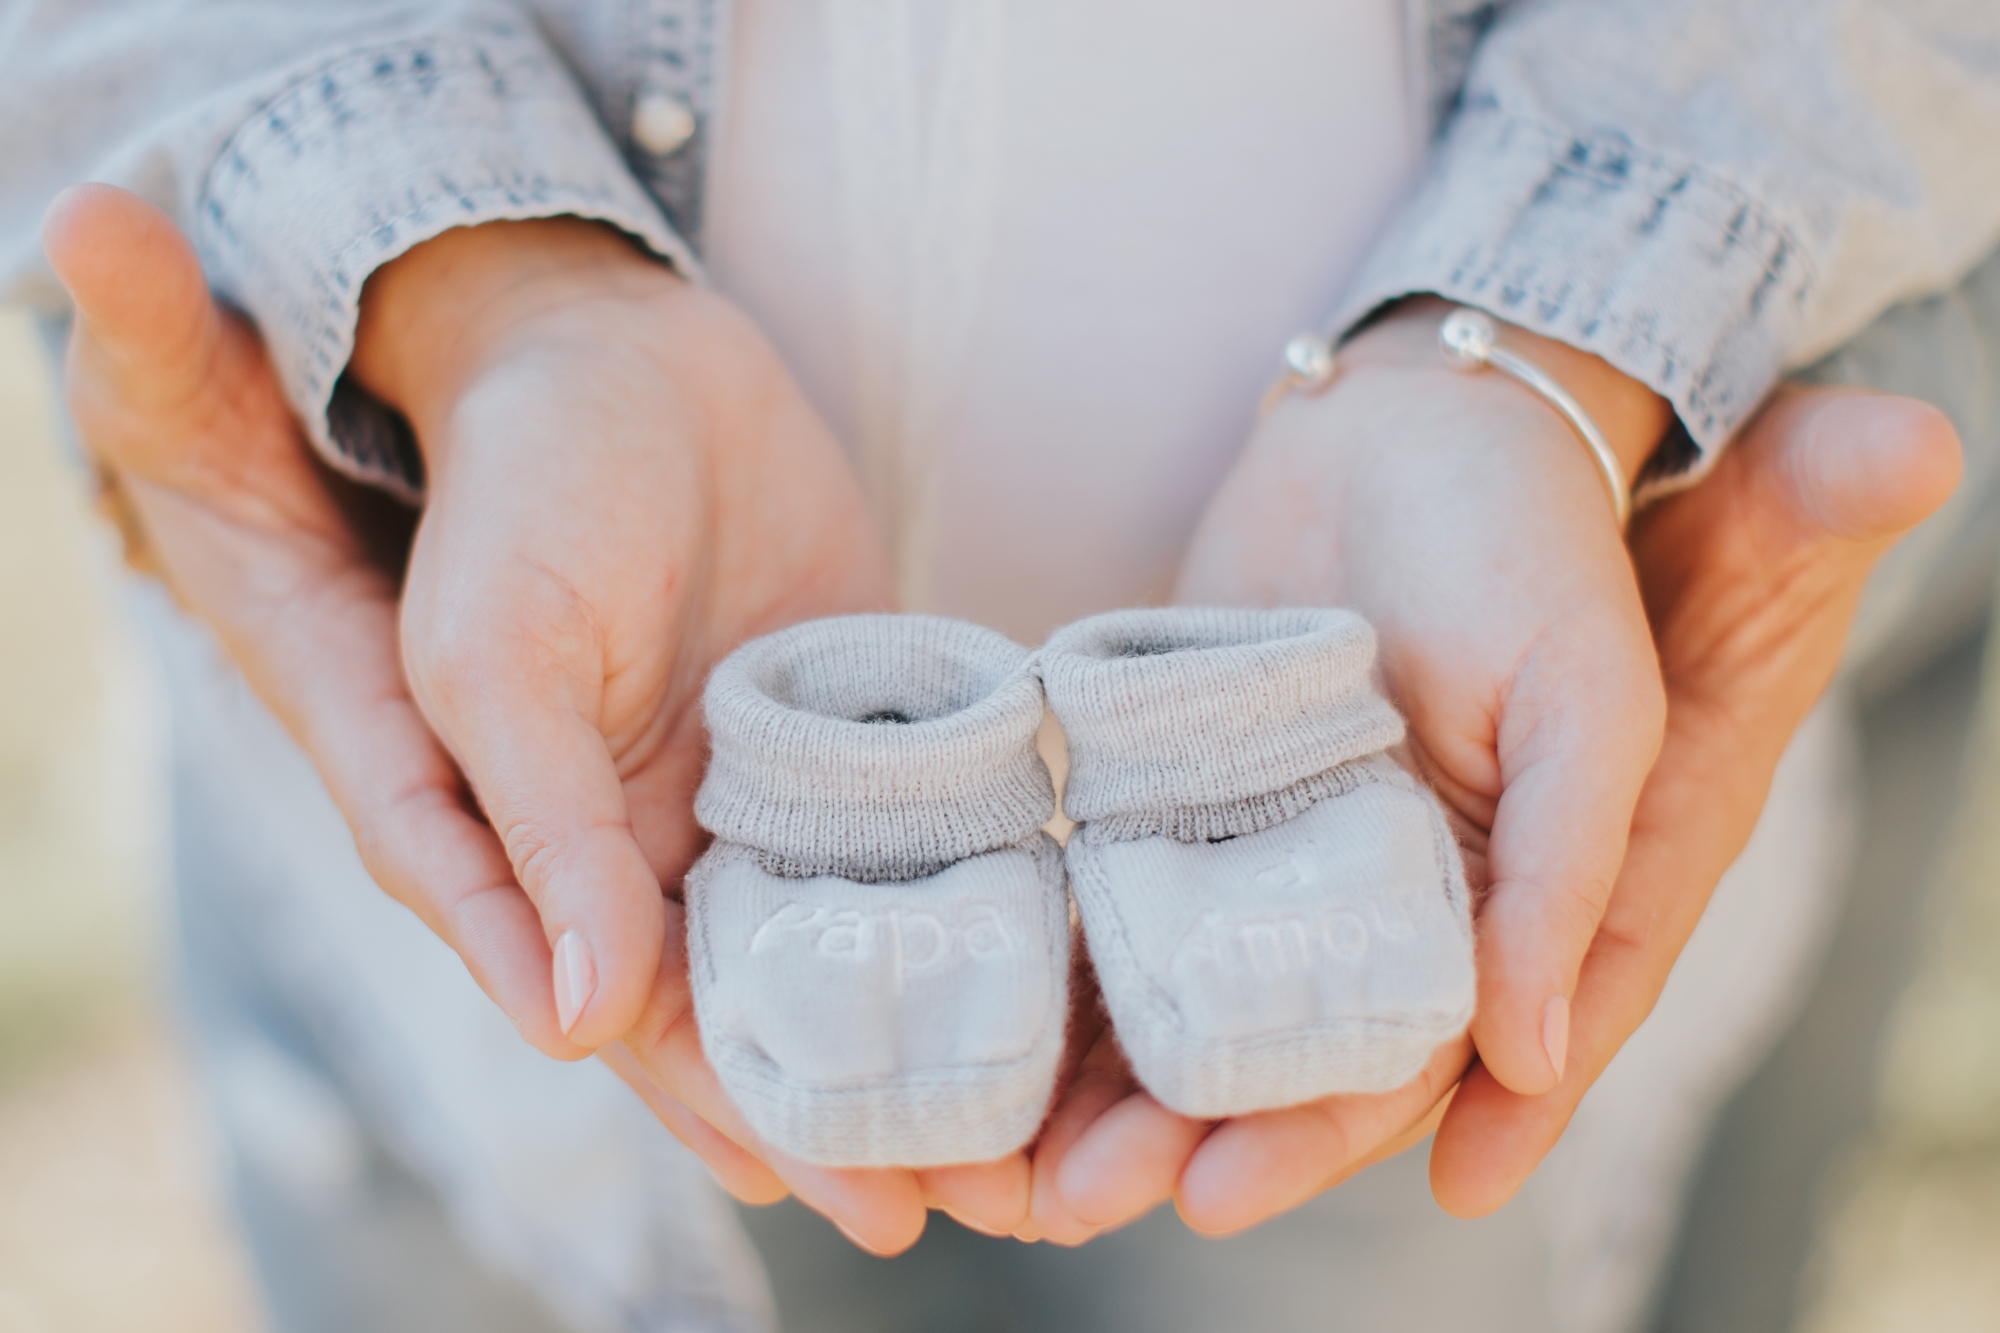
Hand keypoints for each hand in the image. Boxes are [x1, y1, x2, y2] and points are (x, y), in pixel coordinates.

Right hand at [353, 215, 1053, 1250]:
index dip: (745, 1113)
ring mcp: (773, 782)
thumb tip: (577, 1021)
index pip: (656, 1021)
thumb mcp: (498, 653)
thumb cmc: (521, 486)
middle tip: (998, 1198)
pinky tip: (1066, 948)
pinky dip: (985, 886)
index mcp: (563, 858)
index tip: (851, 1202)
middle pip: (777, 1003)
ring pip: (863, 933)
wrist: (609, 340)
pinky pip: (926, 816)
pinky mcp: (858, 713)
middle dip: (876, 1101)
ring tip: (1059, 1115)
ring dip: (947, 1019)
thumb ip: (536, 832)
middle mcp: (670, 843)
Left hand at [1020, 353, 1954, 1239]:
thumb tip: (1532, 1050)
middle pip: (1272, 1049)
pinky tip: (992, 1009)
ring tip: (1006, 1157)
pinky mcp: (1183, 778)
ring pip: (1186, 990)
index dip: (1321, 1136)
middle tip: (1076, 1204)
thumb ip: (1573, 869)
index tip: (1221, 1196)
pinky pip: (1124, 886)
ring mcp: (1267, 844)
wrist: (1421, 413)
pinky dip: (1065, 953)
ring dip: (1103, 1076)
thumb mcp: (1586, 699)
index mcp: (1482, 909)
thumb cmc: (1531, 548)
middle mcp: (1369, 900)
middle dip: (1179, 1134)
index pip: (1402, 1058)